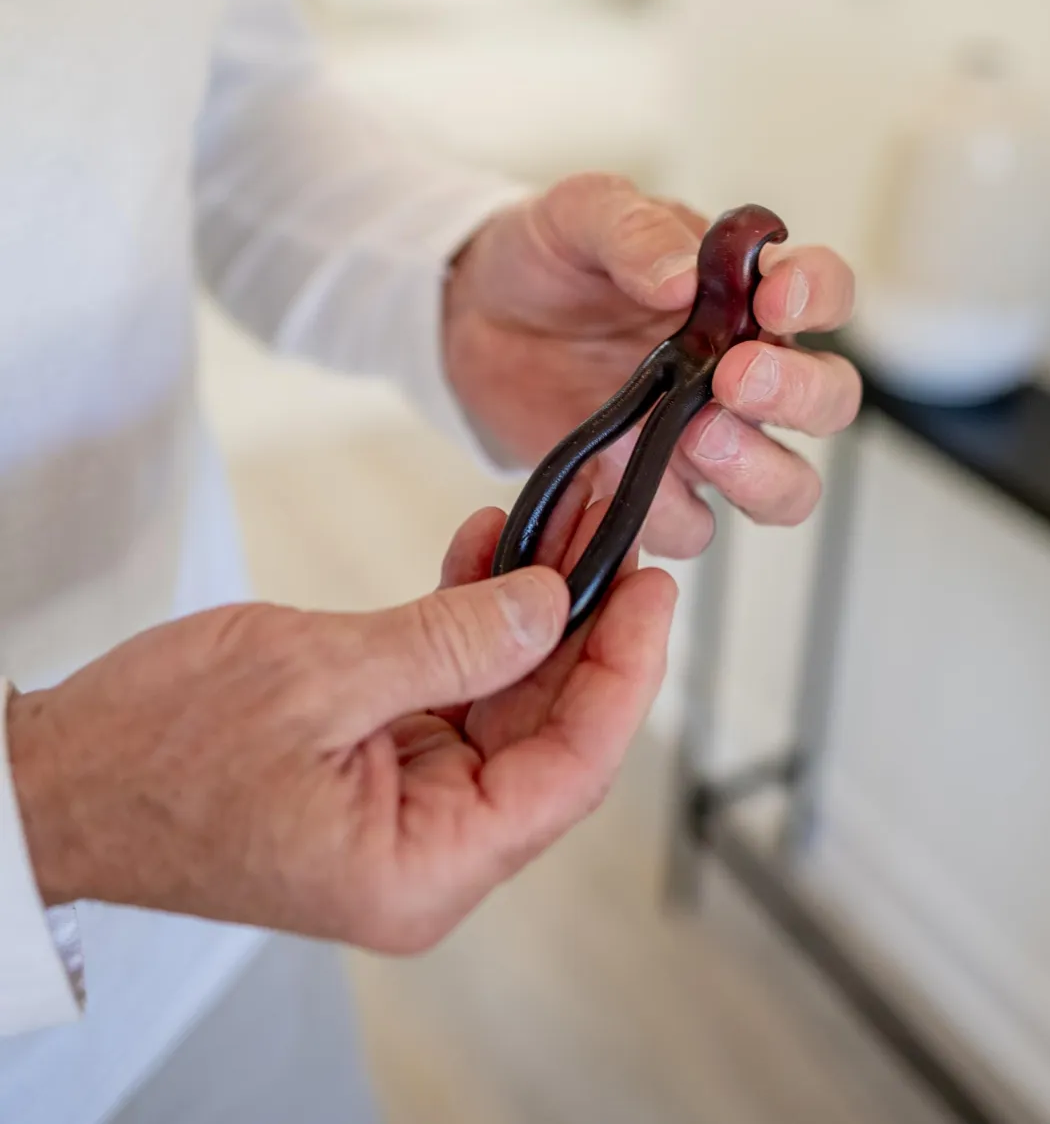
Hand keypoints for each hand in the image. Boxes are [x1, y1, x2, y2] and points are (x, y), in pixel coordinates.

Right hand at [6, 490, 673, 951]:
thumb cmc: (157, 750)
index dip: (626, 675)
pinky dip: (469, 619)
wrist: (62, 772)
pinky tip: (487, 548)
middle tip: (611, 524)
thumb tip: (551, 605)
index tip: (653, 590)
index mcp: (422, 868)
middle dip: (581, 621)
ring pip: (506, 700)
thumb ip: (450, 642)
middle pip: (547, 730)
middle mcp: (428, 848)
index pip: (570, 772)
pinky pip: (451, 687)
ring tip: (556, 515)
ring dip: (528, 607)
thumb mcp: (318, 677)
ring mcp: (404, 804)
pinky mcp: (377, 760)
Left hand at [444, 173, 860, 557]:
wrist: (473, 316)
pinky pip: (693, 525)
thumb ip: (634, 231)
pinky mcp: (655, 490)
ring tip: (697, 437)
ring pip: (786, 485)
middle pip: (828, 400)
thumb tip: (683, 276)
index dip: (818, 295)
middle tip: (736, 377)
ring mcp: (706, 438)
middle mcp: (742, 370)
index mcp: (744, 293)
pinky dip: (668, 510)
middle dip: (799, 394)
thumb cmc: (547, 260)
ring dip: (758, 470)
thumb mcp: (581, 215)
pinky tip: (619, 470)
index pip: (823, 290)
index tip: (775, 295)